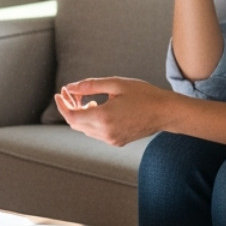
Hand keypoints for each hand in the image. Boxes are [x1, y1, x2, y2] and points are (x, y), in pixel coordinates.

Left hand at [54, 77, 171, 146]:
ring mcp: (112, 140)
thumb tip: (70, 87)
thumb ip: (90, 86)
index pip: (72, 117)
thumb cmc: (143, 95)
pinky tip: (99, 108)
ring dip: (81, 115)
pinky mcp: (117, 141)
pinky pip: (97, 133)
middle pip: (77, 124)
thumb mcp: (116, 84)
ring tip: (88, 100)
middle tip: (71, 93)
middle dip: (70, 108)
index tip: (59, 94)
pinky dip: (92, 121)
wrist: (165, 112)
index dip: (62, 105)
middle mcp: (106, 133)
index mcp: (104, 118)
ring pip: (86, 129)